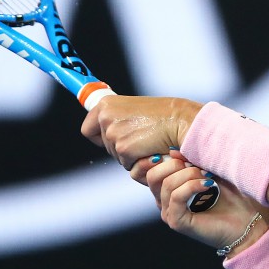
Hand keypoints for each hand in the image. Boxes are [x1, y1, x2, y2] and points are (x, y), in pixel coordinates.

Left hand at [80, 95, 201, 168]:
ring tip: (148, 141)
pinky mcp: (124, 149)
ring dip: (131, 154)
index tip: (109, 138)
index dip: (99, 136)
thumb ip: (118, 117)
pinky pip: (128, 164)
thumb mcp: (135, 108)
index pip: (87, 129)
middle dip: (121, 146)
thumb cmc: (164, 114)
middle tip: (141, 138)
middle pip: (104, 145)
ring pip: (116, 156)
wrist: (180, 121)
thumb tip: (106, 129)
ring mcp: (113, 134)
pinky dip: (139, 161)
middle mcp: (105, 117)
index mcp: (106, 104)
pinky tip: (150, 149)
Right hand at [149, 150, 266, 253]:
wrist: (245, 222)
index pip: (150, 170)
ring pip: (167, 184)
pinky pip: (176, 197)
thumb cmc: (229, 196)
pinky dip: (192, 186)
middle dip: (175, 164)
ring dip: (190, 174)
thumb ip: (189, 161)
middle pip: (153, 176)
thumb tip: (172, 151)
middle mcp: (165, 202)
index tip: (179, 153)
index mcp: (168, 189)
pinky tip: (208, 185)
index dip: (157, 159)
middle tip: (197, 166)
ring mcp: (169, 213)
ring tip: (208, 177)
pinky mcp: (177, 222)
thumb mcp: (208, 172)